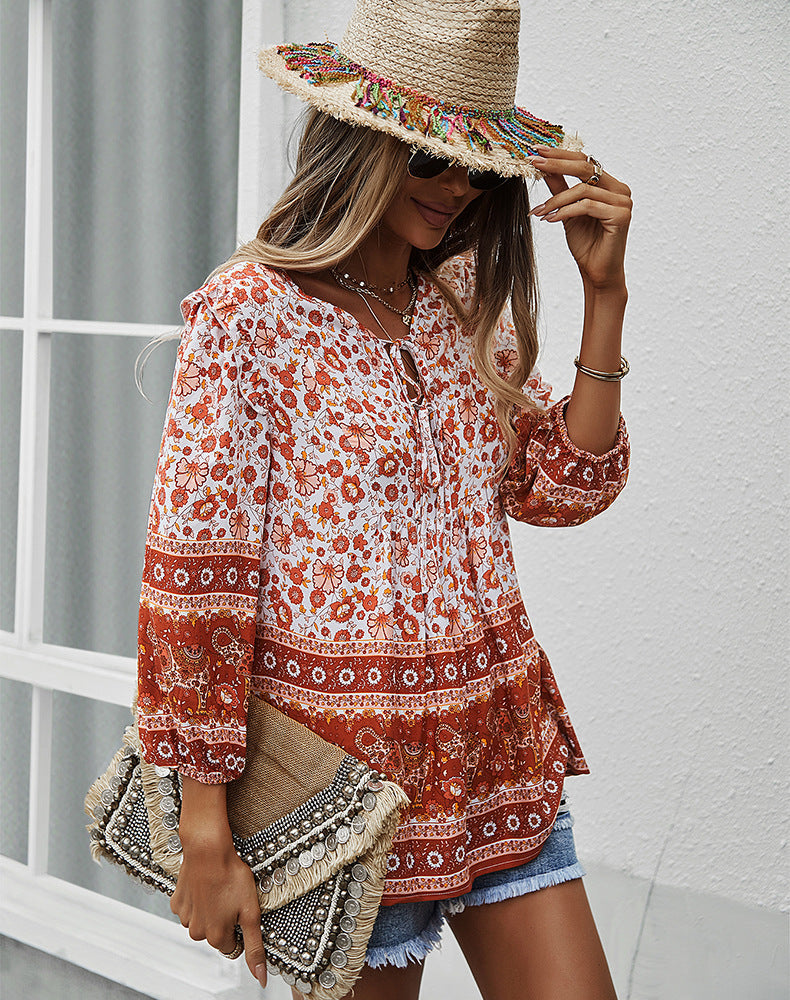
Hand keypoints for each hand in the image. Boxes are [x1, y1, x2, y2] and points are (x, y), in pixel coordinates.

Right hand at [171, 828, 267, 989]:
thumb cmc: (232, 876)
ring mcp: (184, 917)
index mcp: (216, 937)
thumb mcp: (251, 913)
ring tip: (219, 888)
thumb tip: (260, 978)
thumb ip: (254, 947)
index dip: (240, 927)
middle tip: (232, 896)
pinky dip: (198, 899)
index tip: (242, 909)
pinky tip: (206, 885)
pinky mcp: (176, 902)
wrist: (208, 849)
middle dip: (225, 919)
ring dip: (211, 909)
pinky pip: (190, 908)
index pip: (234, 945)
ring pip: (203, 921)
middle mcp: (197, 932)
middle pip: (217, 934)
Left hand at [528, 146, 631, 290]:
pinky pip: (587, 206)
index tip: (537, 152)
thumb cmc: (585, 244)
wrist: (596, 273)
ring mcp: (623, 202)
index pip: (584, 162)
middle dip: (556, 164)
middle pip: (586, 168)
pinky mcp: (621, 215)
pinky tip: (550, 220)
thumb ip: (559, 189)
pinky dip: (565, 211)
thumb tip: (544, 167)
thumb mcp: (566, 212)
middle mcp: (620, 190)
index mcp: (609, 185)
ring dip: (556, 200)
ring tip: (539, 212)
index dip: (560, 155)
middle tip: (534, 163)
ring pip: (583, 190)